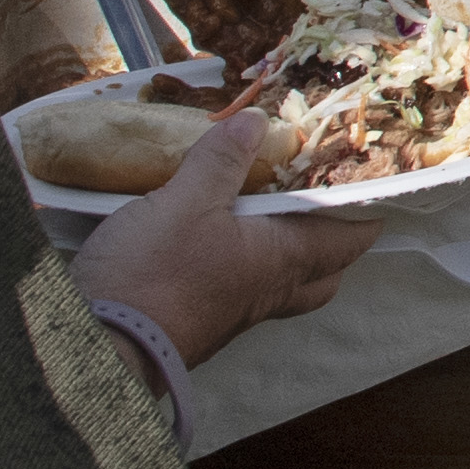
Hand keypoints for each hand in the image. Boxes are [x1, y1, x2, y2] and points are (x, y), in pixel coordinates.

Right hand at [69, 103, 375, 371]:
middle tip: (315, 198)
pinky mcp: (203, 321)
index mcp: (285, 260)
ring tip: (264, 210)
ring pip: (284, 284)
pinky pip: (243, 291)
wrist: (103, 347)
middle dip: (331, 237)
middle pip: (326, 270)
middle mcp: (271, 292)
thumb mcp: (186, 200)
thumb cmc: (153, 273)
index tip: (365, 176)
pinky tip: (217, 239)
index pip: (352, 239)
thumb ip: (222, 159)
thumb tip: (258, 121)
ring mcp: (237, 313)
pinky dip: (244, 263)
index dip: (367, 208)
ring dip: (284, 250)